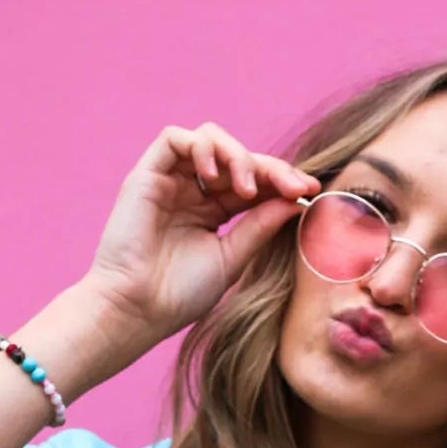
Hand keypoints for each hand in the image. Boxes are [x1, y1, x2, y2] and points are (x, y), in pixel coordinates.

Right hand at [84, 122, 320, 343]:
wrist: (136, 309)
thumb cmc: (179, 295)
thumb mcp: (231, 258)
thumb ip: (259, 226)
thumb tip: (297, 200)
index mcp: (214, 213)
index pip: (254, 184)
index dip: (282, 182)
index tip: (309, 191)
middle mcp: (193, 192)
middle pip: (238, 157)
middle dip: (270, 167)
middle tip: (292, 186)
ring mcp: (170, 181)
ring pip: (210, 139)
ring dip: (237, 155)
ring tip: (245, 189)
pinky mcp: (147, 174)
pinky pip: (175, 138)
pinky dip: (202, 147)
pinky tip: (215, 174)